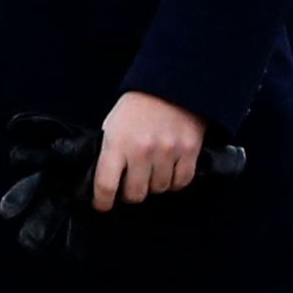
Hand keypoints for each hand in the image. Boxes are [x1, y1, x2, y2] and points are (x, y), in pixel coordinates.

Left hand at [88, 91, 205, 211]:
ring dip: (153, 186)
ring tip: (150, 175)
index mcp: (117, 143)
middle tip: (129, 188)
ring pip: (159, 189)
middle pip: (135, 193)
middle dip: (130, 195)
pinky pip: (181, 182)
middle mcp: (142, 151)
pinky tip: (168, 174)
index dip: (102, 201)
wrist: (171, 86)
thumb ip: (110, 150)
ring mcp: (167, 152)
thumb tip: (106, 177)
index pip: (106, 183)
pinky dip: (174, 182)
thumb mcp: (112, 124)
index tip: (102, 206)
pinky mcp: (189, 152)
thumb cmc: (137, 106)